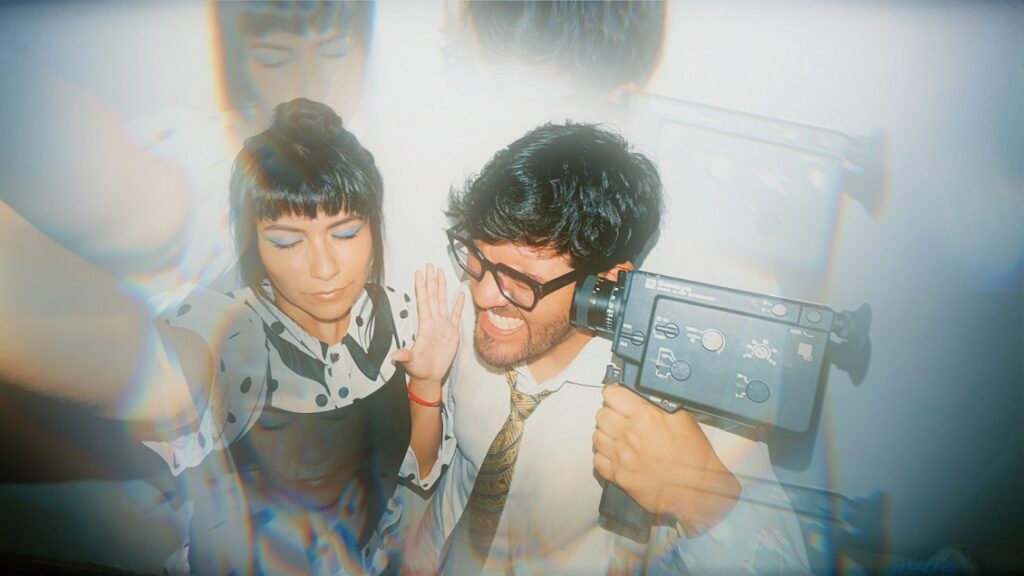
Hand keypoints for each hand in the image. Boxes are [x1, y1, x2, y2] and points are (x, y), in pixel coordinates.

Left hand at [391, 263, 464, 384]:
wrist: (429, 376)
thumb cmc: (418, 368)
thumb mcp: (410, 362)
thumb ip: (404, 356)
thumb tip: (394, 357)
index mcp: (424, 325)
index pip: (423, 301)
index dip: (421, 287)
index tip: (419, 273)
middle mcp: (433, 321)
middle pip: (433, 296)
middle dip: (431, 281)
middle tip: (431, 265)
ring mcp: (443, 325)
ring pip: (443, 301)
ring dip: (443, 287)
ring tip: (442, 273)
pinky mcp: (453, 332)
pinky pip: (456, 315)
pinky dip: (458, 305)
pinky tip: (461, 294)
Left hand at [593, 384, 740, 536]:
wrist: (696, 490)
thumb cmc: (693, 457)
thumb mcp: (681, 419)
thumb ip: (656, 406)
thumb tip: (640, 397)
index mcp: (646, 417)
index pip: (613, 394)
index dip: (614, 394)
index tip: (617, 398)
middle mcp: (630, 435)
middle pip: (601, 415)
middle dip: (610, 415)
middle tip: (620, 420)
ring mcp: (622, 456)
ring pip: (597, 437)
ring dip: (606, 435)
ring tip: (619, 438)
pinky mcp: (619, 476)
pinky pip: (598, 460)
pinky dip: (604, 457)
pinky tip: (616, 456)